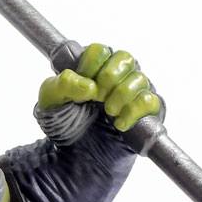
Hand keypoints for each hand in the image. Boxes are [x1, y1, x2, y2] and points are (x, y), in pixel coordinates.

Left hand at [38, 43, 161, 131]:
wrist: (76, 151)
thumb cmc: (64, 120)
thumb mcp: (51, 100)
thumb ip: (63, 85)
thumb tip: (89, 85)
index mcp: (93, 65)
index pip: (99, 50)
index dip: (90, 66)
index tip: (83, 84)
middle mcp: (117, 73)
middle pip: (124, 58)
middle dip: (108, 78)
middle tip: (96, 98)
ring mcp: (134, 90)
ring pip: (139, 78)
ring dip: (121, 95)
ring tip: (108, 112)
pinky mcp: (146, 109)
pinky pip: (150, 101)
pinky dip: (134, 112)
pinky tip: (120, 123)